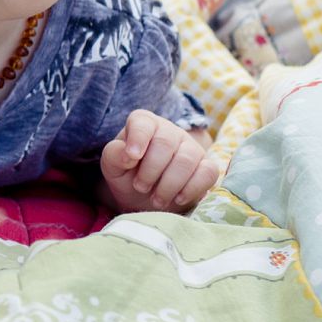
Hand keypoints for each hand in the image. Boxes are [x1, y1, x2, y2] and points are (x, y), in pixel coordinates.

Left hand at [101, 109, 221, 213]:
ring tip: (156, 199)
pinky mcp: (207, 166)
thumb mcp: (113, 167)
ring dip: (169, 184)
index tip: (131, 158)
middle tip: (140, 187)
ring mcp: (191, 147)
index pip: (143, 122)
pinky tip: (178, 198)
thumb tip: (128, 154)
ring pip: (187, 159)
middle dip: (150, 170)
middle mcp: (170, 131)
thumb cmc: (129, 176)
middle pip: (165, 143)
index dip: (137, 138)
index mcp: (144, 124)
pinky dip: (192, 188)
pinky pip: (208, 172)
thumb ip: (114, 155)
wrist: (148, 199)